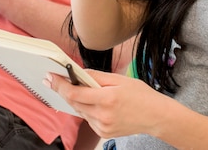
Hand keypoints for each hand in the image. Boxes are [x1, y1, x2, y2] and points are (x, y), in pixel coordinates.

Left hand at [45, 69, 164, 138]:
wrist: (156, 116)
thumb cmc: (141, 95)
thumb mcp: (119, 79)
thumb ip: (96, 76)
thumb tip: (78, 73)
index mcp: (107, 99)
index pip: (74, 93)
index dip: (59, 85)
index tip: (50, 77)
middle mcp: (103, 115)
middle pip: (74, 103)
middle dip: (64, 91)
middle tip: (54, 80)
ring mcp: (103, 127)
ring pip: (80, 111)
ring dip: (76, 100)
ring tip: (79, 90)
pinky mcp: (104, 134)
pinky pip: (88, 119)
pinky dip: (87, 110)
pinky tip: (95, 103)